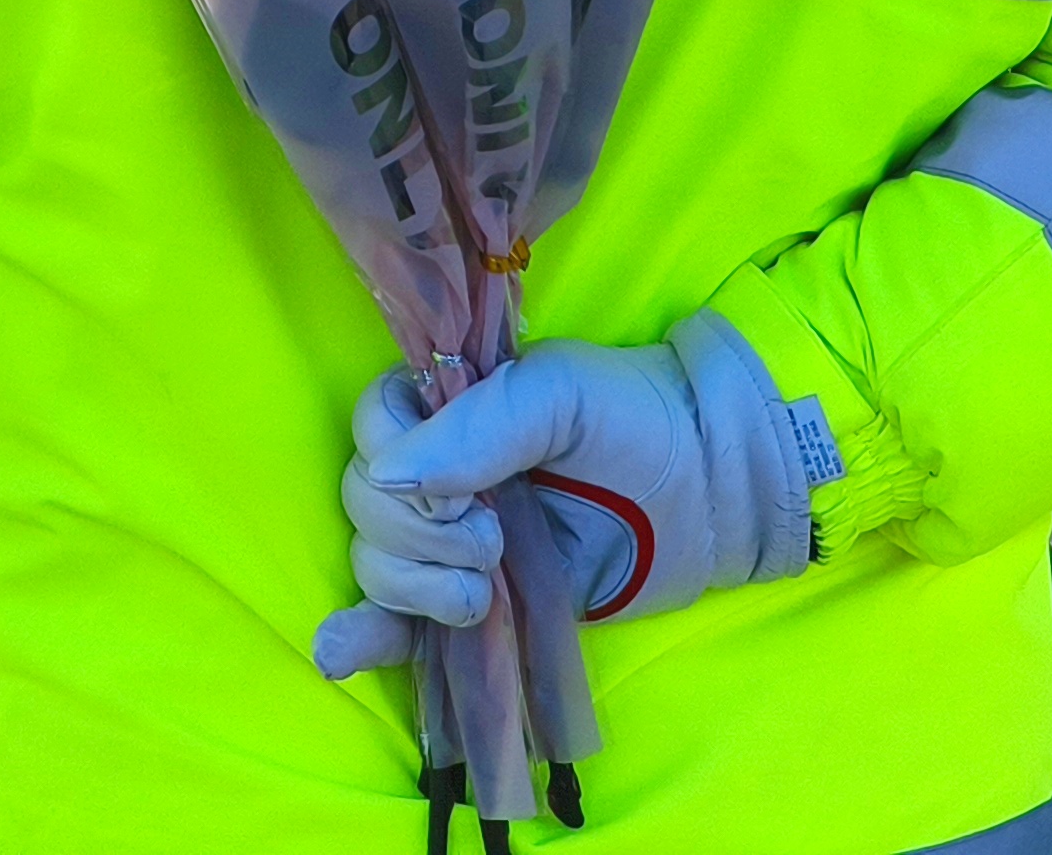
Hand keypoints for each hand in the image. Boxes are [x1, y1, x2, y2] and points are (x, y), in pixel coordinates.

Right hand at [364, 317, 818, 632]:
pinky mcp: (476, 601)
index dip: (401, 470)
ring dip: (417, 588)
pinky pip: (399, 623)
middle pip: (365, 505)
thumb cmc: (641, 421)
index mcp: (449, 406)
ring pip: (377, 565)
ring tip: (485, 595)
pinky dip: (365, 638)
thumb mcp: (567, 396)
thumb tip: (393, 474)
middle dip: (419, 538)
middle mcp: (439, 471)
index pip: (373, 427)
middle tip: (495, 546)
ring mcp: (453, 540)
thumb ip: (485, 425)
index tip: (469, 498)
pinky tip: (340, 655)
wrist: (712, 493)